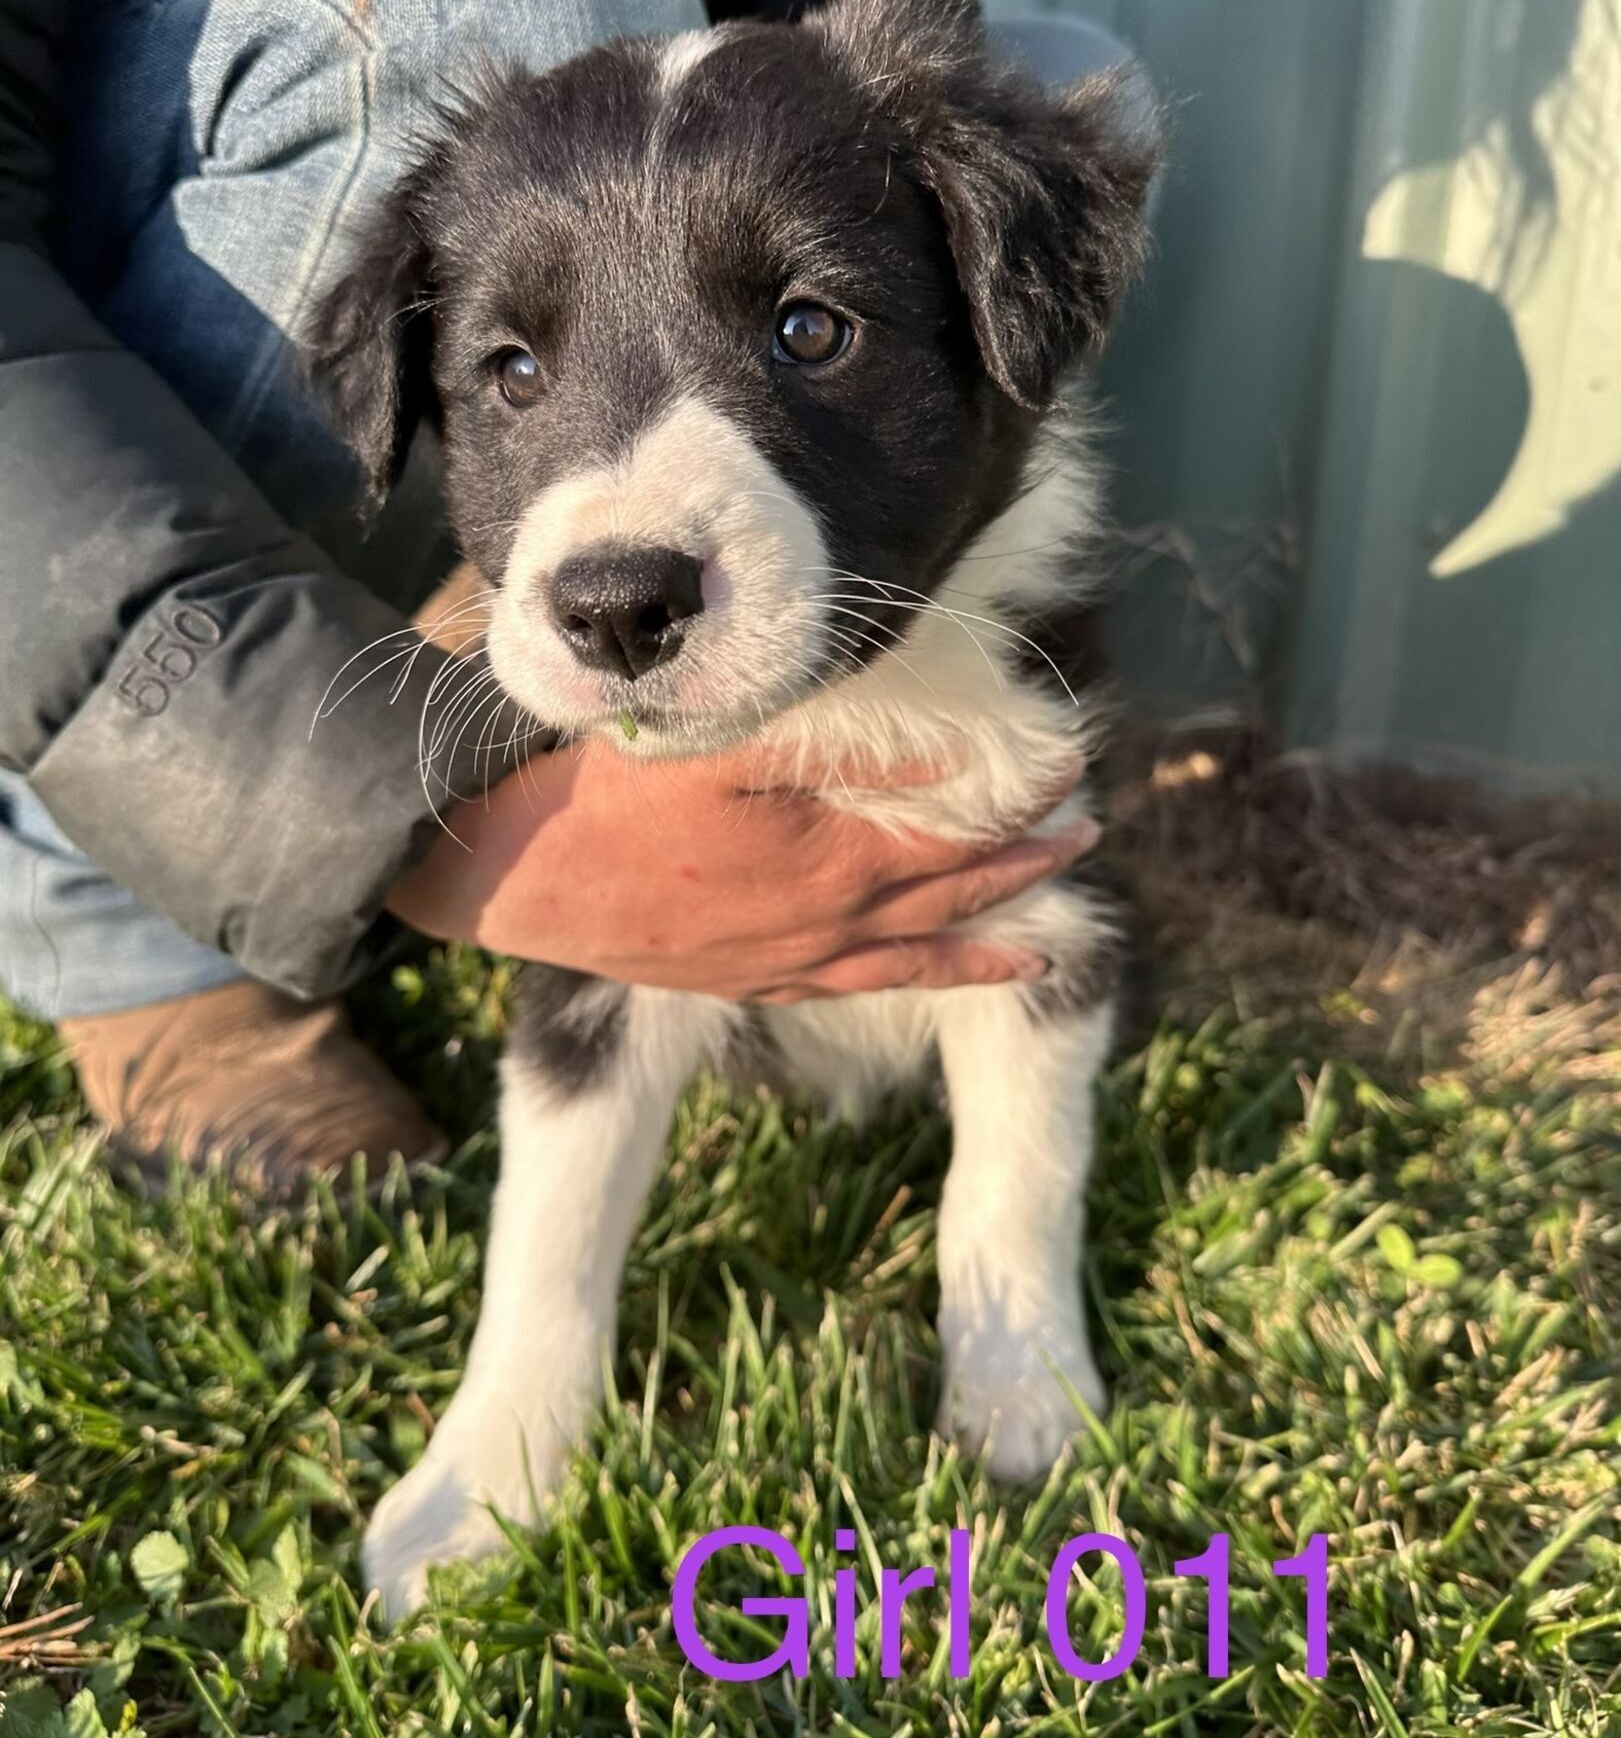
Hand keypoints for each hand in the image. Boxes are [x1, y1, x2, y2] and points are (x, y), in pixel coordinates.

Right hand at [388, 736, 1096, 1001]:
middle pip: (955, 898)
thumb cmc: (621, 793)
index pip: (961, 835)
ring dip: (986, 944)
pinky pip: (854, 989)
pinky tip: (925, 977)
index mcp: (835, 862)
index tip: (1071, 770)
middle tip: (1084, 838)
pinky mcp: (751, 982)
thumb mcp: (736, 749)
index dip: (1023, 805)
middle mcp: (829, 925)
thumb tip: (949, 756)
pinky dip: (907, 984)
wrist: (526, 876)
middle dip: (1027, 868)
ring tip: (1041, 942)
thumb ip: (850, 757)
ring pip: (916, 957)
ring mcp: (791, 963)